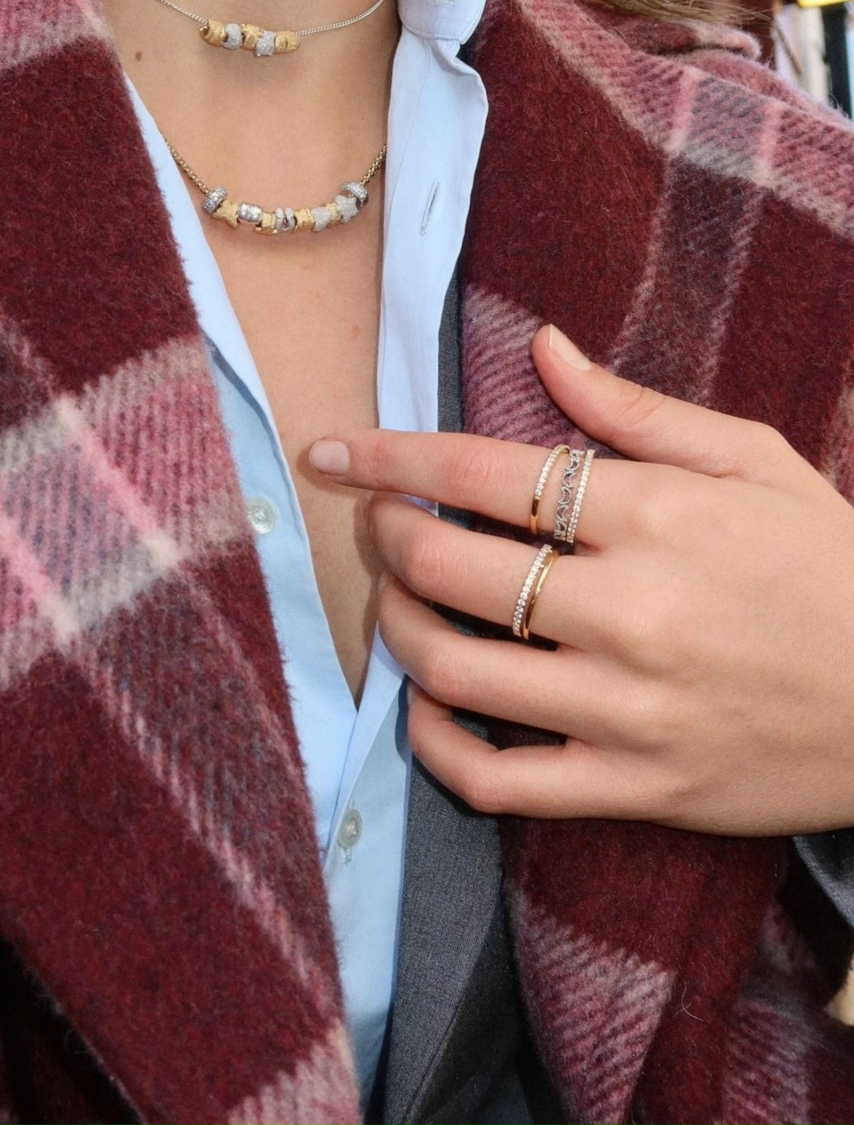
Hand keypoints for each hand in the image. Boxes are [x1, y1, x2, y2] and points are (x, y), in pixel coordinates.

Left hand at [309, 326, 853, 835]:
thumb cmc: (833, 563)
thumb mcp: (753, 460)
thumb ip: (636, 409)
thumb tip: (543, 347)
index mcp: (655, 516)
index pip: (481, 475)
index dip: (389, 460)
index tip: (331, 453)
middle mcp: (630, 611)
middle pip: (449, 571)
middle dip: (388, 540)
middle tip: (380, 526)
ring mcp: (628, 709)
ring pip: (457, 675)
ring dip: (398, 634)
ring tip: (396, 608)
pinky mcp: (638, 788)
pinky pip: (501, 784)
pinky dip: (440, 749)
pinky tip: (428, 711)